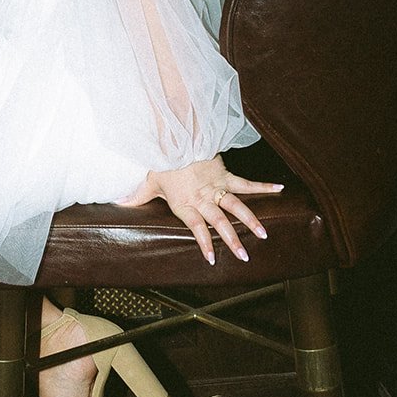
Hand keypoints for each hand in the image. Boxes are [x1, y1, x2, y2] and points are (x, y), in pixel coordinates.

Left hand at [117, 156, 282, 264]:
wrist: (176, 136)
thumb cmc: (162, 161)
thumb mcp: (148, 181)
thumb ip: (136, 196)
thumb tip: (117, 203)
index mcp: (185, 204)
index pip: (196, 228)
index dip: (204, 244)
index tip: (211, 259)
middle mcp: (203, 198)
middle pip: (220, 223)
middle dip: (233, 240)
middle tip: (244, 256)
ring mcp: (216, 186)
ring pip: (236, 206)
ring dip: (251, 221)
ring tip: (264, 233)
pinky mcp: (225, 174)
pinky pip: (246, 183)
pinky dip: (264, 186)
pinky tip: (280, 189)